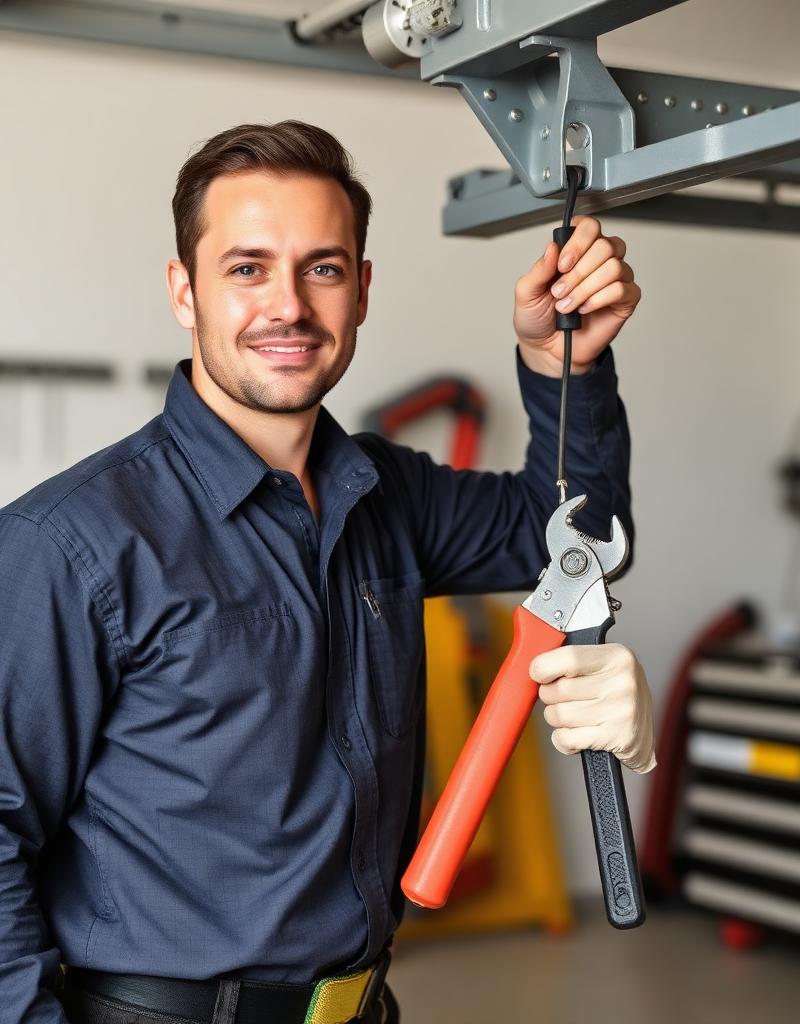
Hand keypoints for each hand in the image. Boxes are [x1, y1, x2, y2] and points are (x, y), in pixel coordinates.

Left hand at [514, 217, 640, 376]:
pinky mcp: (625, 300)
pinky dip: (599, 299)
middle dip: (578, 271)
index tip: (561, 264)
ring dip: (585, 288)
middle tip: (560, 291)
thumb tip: (553, 247)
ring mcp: (614, 280)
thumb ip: (538, 268)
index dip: (577, 242)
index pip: (589, 227)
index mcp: (576, 252)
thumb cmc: (538, 320)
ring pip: (614, 266)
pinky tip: (585, 309)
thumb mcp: (526, 292)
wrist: (546, 350)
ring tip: (568, 305)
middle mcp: (598, 261)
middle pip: (605, 245)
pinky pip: (622, 289)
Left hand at [531, 643, 655, 772]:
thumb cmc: (616, 696)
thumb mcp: (603, 667)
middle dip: (550, 697)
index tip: (538, 673)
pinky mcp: (615, 737)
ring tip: (573, 716)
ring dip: (557, 720)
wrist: (644, 736)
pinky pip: (566, 738)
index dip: (543, 667)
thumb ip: (571, 660)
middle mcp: (622, 681)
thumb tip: (533, 663)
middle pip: (559, 689)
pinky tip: (578, 734)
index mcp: (617, 657)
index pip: (568, 657)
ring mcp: (621, 710)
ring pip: (559, 715)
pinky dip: (563, 740)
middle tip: (562, 699)